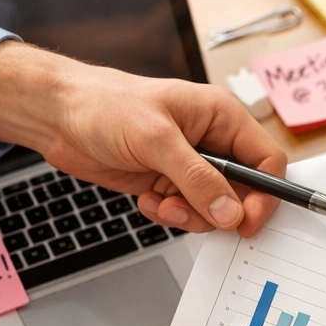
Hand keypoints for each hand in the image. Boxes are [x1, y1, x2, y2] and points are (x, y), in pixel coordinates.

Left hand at [0, 40, 286, 234]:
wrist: (58, 116)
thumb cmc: (104, 104)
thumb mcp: (156, 140)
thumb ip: (198, 178)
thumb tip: (231, 212)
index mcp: (222, 117)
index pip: (267, 161)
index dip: (264, 195)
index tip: (246, 220)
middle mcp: (213, 142)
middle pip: (244, 191)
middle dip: (220, 210)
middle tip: (195, 213)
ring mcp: (191, 165)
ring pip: (216, 208)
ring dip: (191, 215)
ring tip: (163, 203)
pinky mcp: (169, 183)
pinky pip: (188, 212)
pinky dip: (170, 215)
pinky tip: (147, 200)